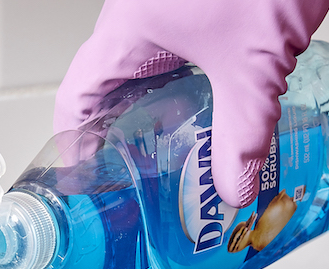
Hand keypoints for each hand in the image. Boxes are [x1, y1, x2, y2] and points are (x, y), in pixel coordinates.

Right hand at [54, 0, 328, 207]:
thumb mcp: (252, 67)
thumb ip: (244, 133)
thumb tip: (235, 190)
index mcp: (126, 34)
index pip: (76, 99)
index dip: (75, 143)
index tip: (88, 177)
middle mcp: (135, 17)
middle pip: (108, 86)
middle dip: (121, 134)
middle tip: (138, 176)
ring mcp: (164, 6)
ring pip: (144, 66)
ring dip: (155, 107)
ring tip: (176, 151)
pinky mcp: (195, 2)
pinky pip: (175, 47)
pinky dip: (186, 81)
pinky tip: (213, 103)